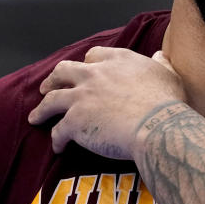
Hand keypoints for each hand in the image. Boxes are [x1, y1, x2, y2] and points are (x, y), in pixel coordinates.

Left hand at [27, 47, 185, 157]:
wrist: (157, 126)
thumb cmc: (168, 103)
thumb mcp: (168, 75)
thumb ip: (162, 64)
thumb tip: (160, 56)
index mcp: (118, 61)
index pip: (94, 55)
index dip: (88, 63)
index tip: (86, 68)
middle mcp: (95, 75)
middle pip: (64, 71)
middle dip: (53, 79)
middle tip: (47, 87)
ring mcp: (82, 98)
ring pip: (51, 101)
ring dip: (42, 109)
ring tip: (35, 117)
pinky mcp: (75, 122)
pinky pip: (58, 132)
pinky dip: (55, 140)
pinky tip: (57, 148)